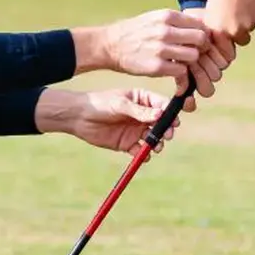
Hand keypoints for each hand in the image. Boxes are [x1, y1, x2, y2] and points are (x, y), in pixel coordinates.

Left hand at [36, 87, 189, 153]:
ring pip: (153, 139)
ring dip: (157, 143)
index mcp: (142, 99)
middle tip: (168, 134)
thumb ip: (139, 111)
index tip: (175, 120)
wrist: (79, 117)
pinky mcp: (128, 144)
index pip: (162, 105)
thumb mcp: (120, 104)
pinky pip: (141, 151)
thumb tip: (160, 114)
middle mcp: (142, 115)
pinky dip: (143, 154)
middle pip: (162, 124)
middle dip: (167, 130)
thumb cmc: (100, 104)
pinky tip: (142, 155)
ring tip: (156, 146)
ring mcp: (136, 130)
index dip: (170, 112)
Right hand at [74, 9, 215, 92]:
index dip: (202, 35)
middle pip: (201, 39)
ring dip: (190, 62)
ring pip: (193, 56)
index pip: (200, 24)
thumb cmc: (135, 32)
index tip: (196, 43)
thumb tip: (201, 28)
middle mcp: (165, 30)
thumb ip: (176, 22)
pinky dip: (180, 74)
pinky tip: (173, 73)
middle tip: (194, 54)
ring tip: (182, 63)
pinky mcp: (156, 67)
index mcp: (166, 16)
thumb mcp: (154, 18)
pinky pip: (181, 71)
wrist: (110, 45)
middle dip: (201, 48)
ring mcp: (160, 49)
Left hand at [203, 0, 254, 46]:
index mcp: (218, 31)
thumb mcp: (212, 14)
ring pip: (251, 29)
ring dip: (248, 20)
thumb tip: (223, 42)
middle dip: (241, 31)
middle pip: (242, 40)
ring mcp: (246, 25)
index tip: (230, 35)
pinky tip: (248, 1)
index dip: (229, 42)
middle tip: (237, 16)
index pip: (227, 49)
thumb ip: (218, 29)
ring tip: (241, 6)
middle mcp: (232, 31)